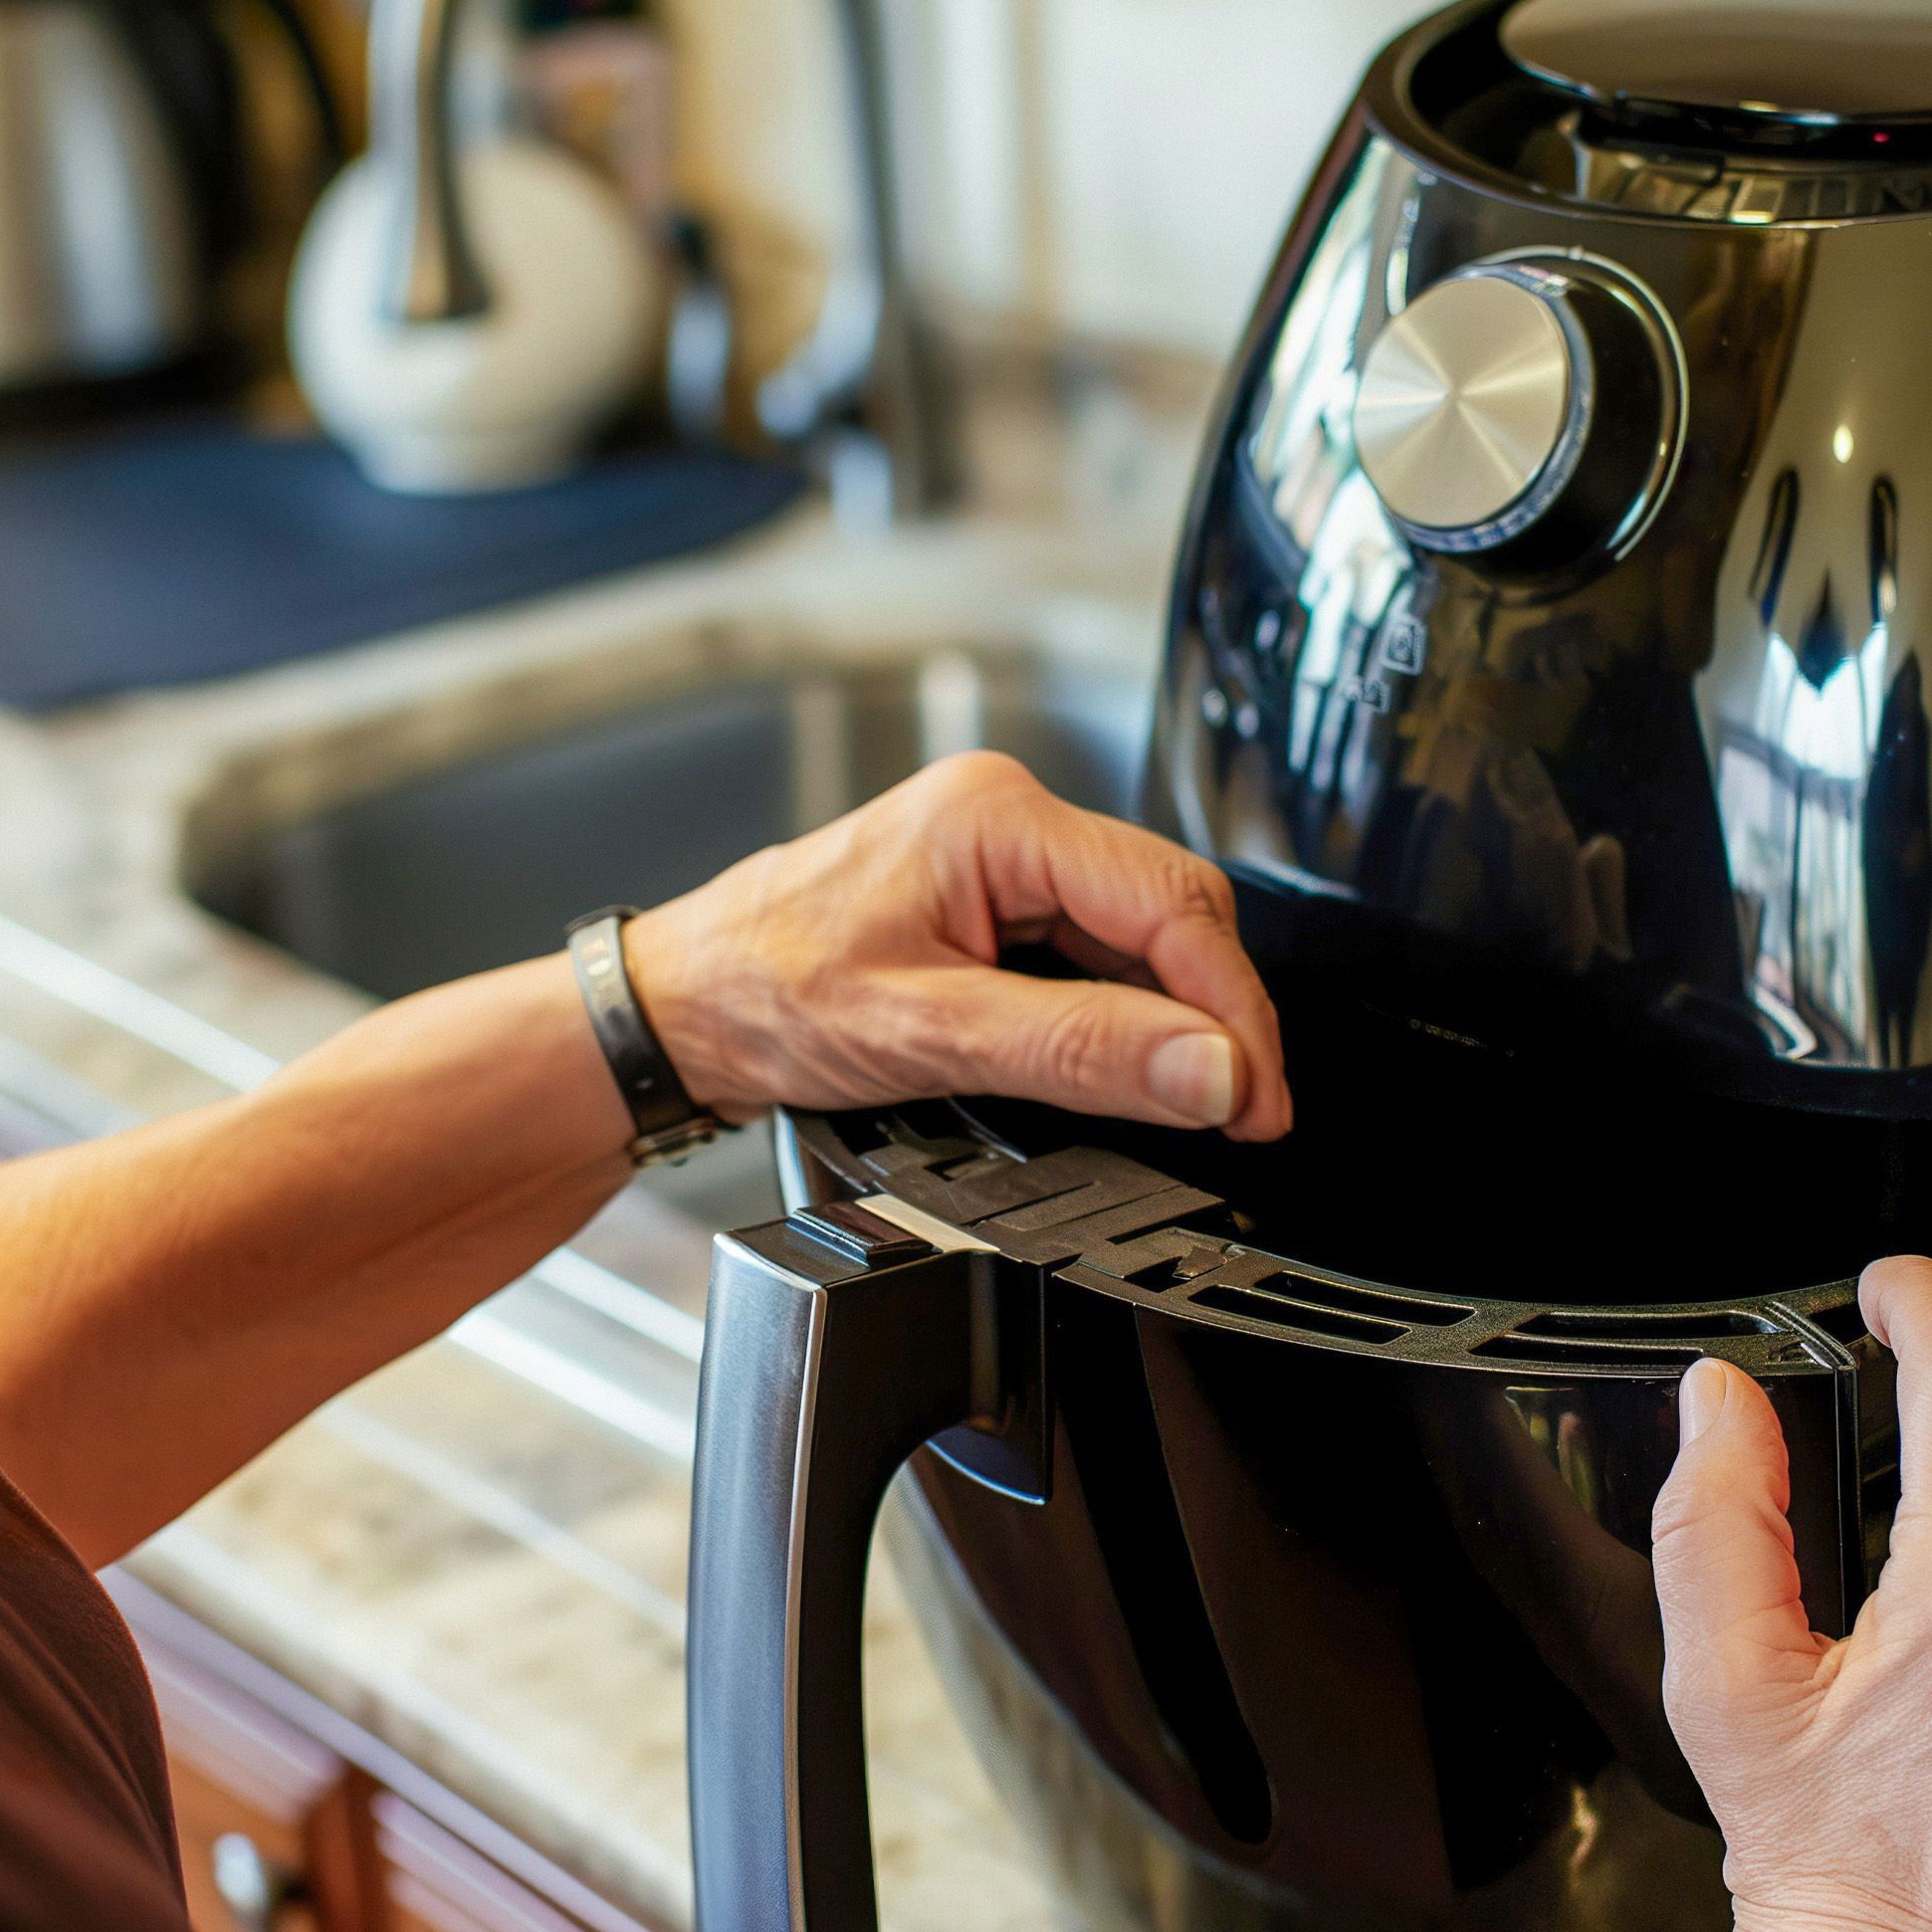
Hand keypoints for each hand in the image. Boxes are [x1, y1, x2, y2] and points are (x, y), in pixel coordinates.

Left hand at [621, 751, 1294, 1138]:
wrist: (676, 1008)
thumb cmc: (760, 993)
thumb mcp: (932, 1034)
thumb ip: (1082, 1052)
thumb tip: (1207, 1070)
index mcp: (998, 818)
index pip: (1171, 904)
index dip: (1232, 1011)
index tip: (1255, 1097)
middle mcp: (1008, 818)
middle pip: (1170, 911)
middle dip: (1216, 1016)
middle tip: (1240, 1114)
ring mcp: (1001, 856)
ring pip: (1138, 934)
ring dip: (1173, 1018)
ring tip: (1196, 1102)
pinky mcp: (992, 899)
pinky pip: (1092, 949)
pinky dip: (1124, 1012)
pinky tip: (1129, 1066)